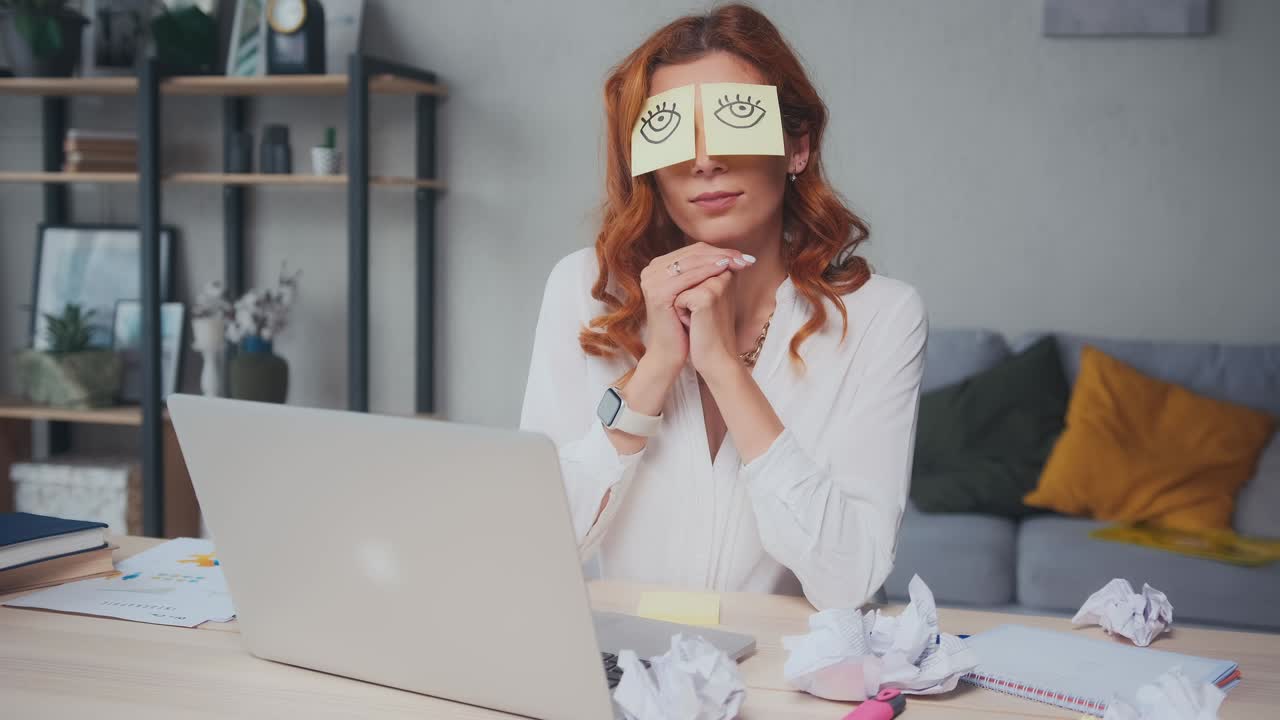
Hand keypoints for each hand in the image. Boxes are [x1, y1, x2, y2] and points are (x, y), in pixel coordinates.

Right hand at [639, 242, 752, 375]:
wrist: (670, 352)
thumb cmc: (685, 324)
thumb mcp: (695, 292)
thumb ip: (705, 271)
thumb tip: (733, 254)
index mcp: (658, 266)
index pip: (693, 251)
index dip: (719, 251)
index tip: (743, 256)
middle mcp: (651, 270)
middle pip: (692, 253)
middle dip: (721, 254)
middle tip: (745, 257)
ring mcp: (652, 280)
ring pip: (691, 262)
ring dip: (718, 259)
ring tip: (739, 261)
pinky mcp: (657, 292)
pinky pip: (687, 277)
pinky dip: (707, 271)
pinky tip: (724, 269)